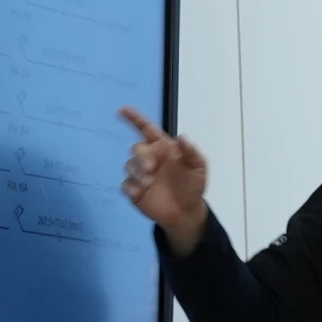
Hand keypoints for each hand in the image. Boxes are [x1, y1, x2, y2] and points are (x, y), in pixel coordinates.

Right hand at [117, 107, 209, 253]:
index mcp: (163, 148)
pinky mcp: (134, 190)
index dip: (134, 118)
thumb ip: (192, 151)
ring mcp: (140, 174)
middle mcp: (149, 158)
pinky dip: (131, 187)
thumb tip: (182, 136)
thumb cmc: (192, 186)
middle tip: (151, 169)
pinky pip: (125, 184)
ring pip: (128, 165)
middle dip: (141, 156)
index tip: (122, 110)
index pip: (146, 129)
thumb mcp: (199, 168)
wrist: (186, 212)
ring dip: (137, 173)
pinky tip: (140, 193)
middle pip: (136, 148)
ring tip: (149, 184)